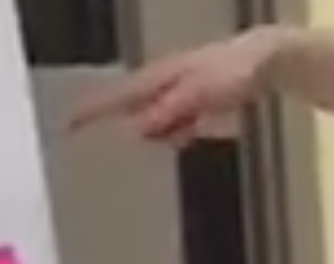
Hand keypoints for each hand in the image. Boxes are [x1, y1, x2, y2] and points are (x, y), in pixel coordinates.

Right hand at [70, 28, 288, 144]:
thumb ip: (166, 112)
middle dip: (139, 130)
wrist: (267, 59)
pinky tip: (207, 122)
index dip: (91, 113)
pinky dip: (186, 131)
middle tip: (163, 132)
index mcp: (157, 78)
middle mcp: (161, 84)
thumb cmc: (233, 71)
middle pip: (136, 116)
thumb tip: (134, 129)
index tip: (66, 127)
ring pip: (159, 125)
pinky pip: (178, 126)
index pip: (115, 98)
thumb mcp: (198, 94)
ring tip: (201, 120)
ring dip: (171, 133)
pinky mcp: (192, 103)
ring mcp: (176, 94)